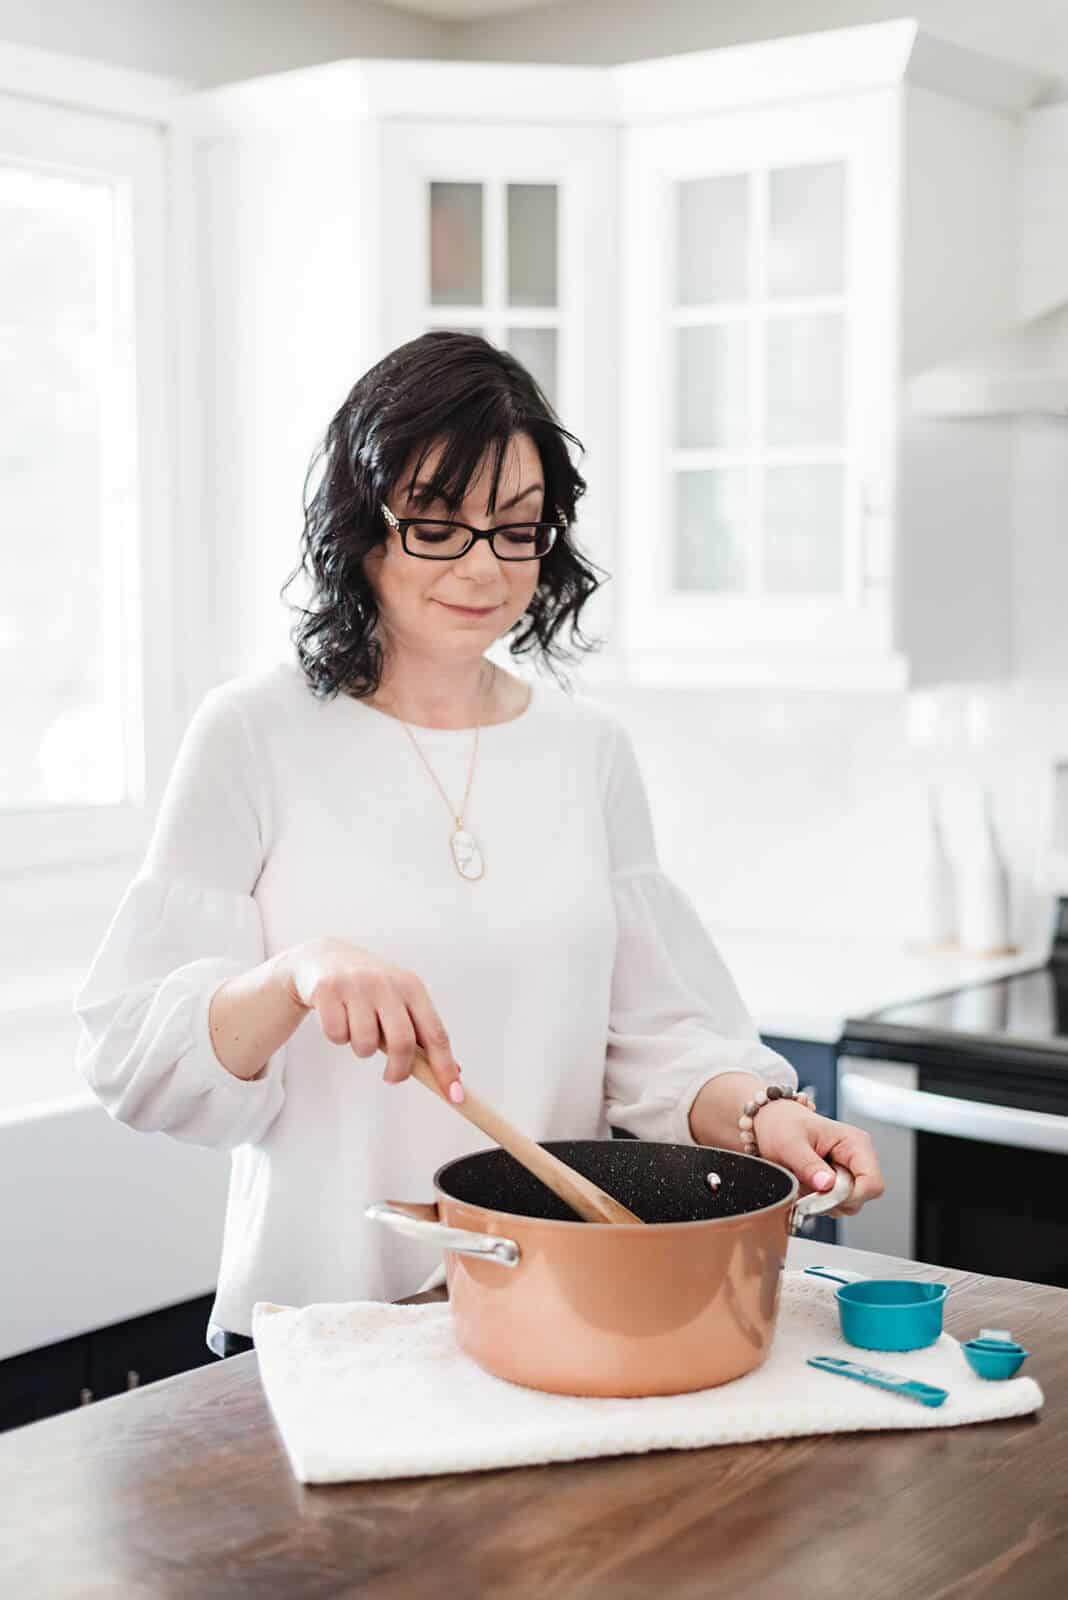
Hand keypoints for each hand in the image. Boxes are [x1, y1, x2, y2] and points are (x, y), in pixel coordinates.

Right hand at [281, 937, 462, 1098]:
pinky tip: (338, 1017)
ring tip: (357, 1030)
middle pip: (402, 1043)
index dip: (445, 1067)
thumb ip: (421, 1032)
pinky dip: (338, 1036)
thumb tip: (451, 1071)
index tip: (454, 1095)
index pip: (436, 1033)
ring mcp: (357, 986)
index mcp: (412, 987)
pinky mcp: (328, 991)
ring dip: (362, 1049)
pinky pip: (337, 1036)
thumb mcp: (399, 999)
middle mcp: (387, 983)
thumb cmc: (368, 987)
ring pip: (365, 1044)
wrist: (323, 956)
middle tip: (392, 1077)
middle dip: (399, 1070)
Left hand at [748, 1099, 884, 1216]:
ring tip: (803, 1180)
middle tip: (806, 1186)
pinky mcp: (840, 1182)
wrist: (771, 1123)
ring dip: (823, 1201)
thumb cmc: (782, 1125)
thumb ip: (808, 1165)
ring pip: (848, 1204)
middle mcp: (858, 1157)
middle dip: (832, 1199)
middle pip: (861, 1198)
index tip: (823, 1195)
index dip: (851, 1197)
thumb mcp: (790, 1144)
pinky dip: (818, 1201)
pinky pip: (836, 1204)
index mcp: (855, 1142)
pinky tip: (806, 1184)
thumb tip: (827, 1184)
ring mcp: (850, 1171)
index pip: (873, 1183)